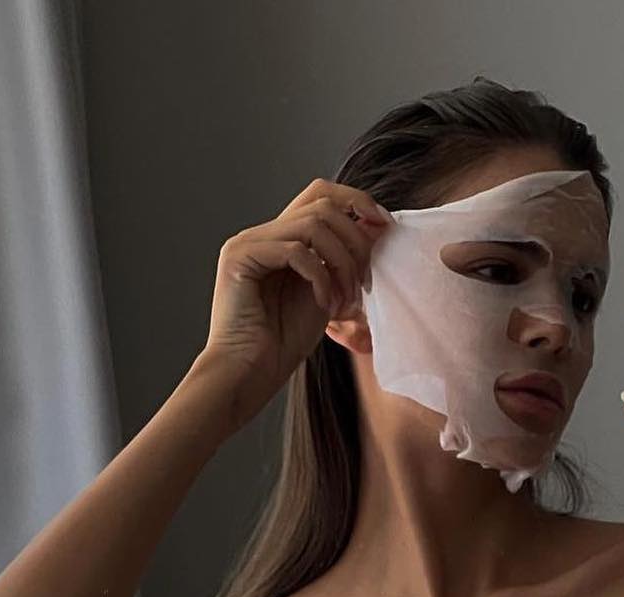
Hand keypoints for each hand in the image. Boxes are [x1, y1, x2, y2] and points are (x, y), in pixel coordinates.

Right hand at [196, 178, 392, 429]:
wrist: (249, 375)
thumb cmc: (282, 345)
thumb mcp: (327, 295)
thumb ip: (342, 261)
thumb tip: (375, 228)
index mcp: (281, 238)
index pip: (320, 195)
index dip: (356, 201)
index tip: (383, 227)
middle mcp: (263, 233)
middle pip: (322, 201)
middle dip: (356, 239)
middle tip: (364, 281)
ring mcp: (249, 242)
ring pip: (314, 223)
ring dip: (342, 262)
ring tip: (345, 300)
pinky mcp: (239, 257)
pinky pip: (296, 250)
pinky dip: (320, 277)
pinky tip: (324, 305)